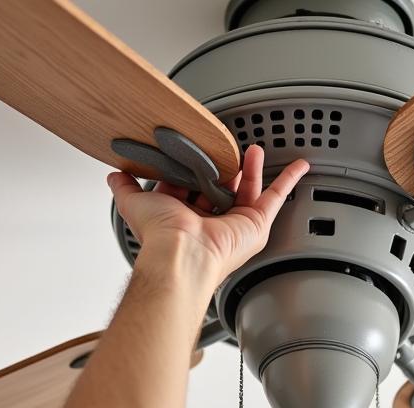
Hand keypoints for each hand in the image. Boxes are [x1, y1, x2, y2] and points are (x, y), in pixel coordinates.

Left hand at [107, 145, 309, 284]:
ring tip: (251, 148)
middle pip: (222, 188)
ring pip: (248, 189)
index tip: (194, 151)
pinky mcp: (256, 224)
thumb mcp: (135, 203)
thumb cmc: (162, 237)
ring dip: (251, 168)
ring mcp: (236, 223)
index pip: (192, 188)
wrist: (181, 253)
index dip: (192, 169)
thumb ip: (125, 188)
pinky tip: (298, 166)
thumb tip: (115, 174)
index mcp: (186, 218)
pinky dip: (289, 180)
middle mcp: (212, 223)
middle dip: (224, 168)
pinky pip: (277, 198)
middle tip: (225, 149)